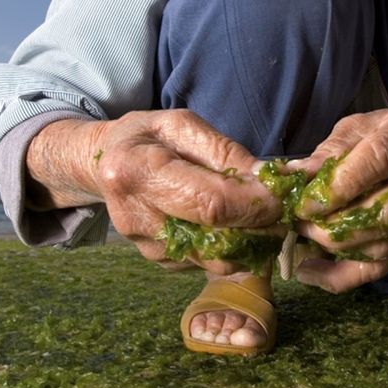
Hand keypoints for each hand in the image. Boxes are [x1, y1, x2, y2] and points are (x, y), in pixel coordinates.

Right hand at [26, 110, 282, 274]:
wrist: (104, 164)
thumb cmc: (148, 137)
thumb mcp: (182, 125)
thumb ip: (225, 152)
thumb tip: (271, 178)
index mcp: (137, 172)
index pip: (210, 203)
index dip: (255, 204)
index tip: (283, 196)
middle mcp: (137, 218)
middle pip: (217, 241)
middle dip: (260, 228)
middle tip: (281, 209)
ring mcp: (146, 247)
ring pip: (218, 260)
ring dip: (249, 242)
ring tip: (260, 214)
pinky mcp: (159, 262)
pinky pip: (208, 262)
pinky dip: (230, 247)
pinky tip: (232, 223)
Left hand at [289, 100, 387, 292]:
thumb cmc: (387, 131)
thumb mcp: (358, 127)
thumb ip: (329, 151)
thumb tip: (294, 177)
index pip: (380, 160)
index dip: (340, 186)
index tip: (305, 203)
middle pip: (384, 211)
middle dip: (333, 223)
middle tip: (299, 220)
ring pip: (382, 244)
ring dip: (334, 246)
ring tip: (304, 236)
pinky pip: (382, 266)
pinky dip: (341, 275)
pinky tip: (310, 271)